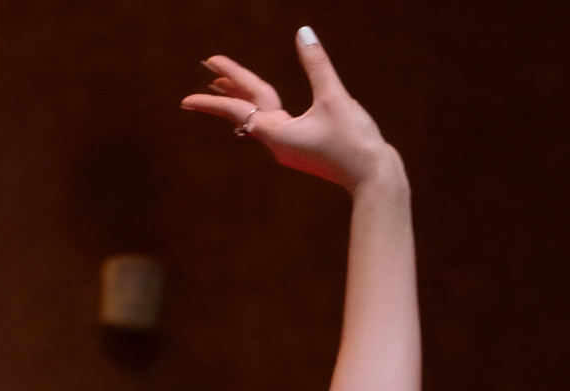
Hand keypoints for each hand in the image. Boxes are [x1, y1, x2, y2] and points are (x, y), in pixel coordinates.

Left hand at [181, 28, 392, 193]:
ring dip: (241, 98)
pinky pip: (273, 124)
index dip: (222, 87)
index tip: (196, 83)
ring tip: (223, 85)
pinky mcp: (302, 149)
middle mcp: (278, 143)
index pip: (241, 104)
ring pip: (258, 117)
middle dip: (225, 89)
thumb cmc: (355, 143)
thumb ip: (317, 65)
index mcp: (279, 132)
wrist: (373, 179)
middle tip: (207, 68)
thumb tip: (303, 33)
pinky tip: (264, 104)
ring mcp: (289, 148)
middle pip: (245, 110)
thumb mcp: (335, 98)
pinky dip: (262, 108)